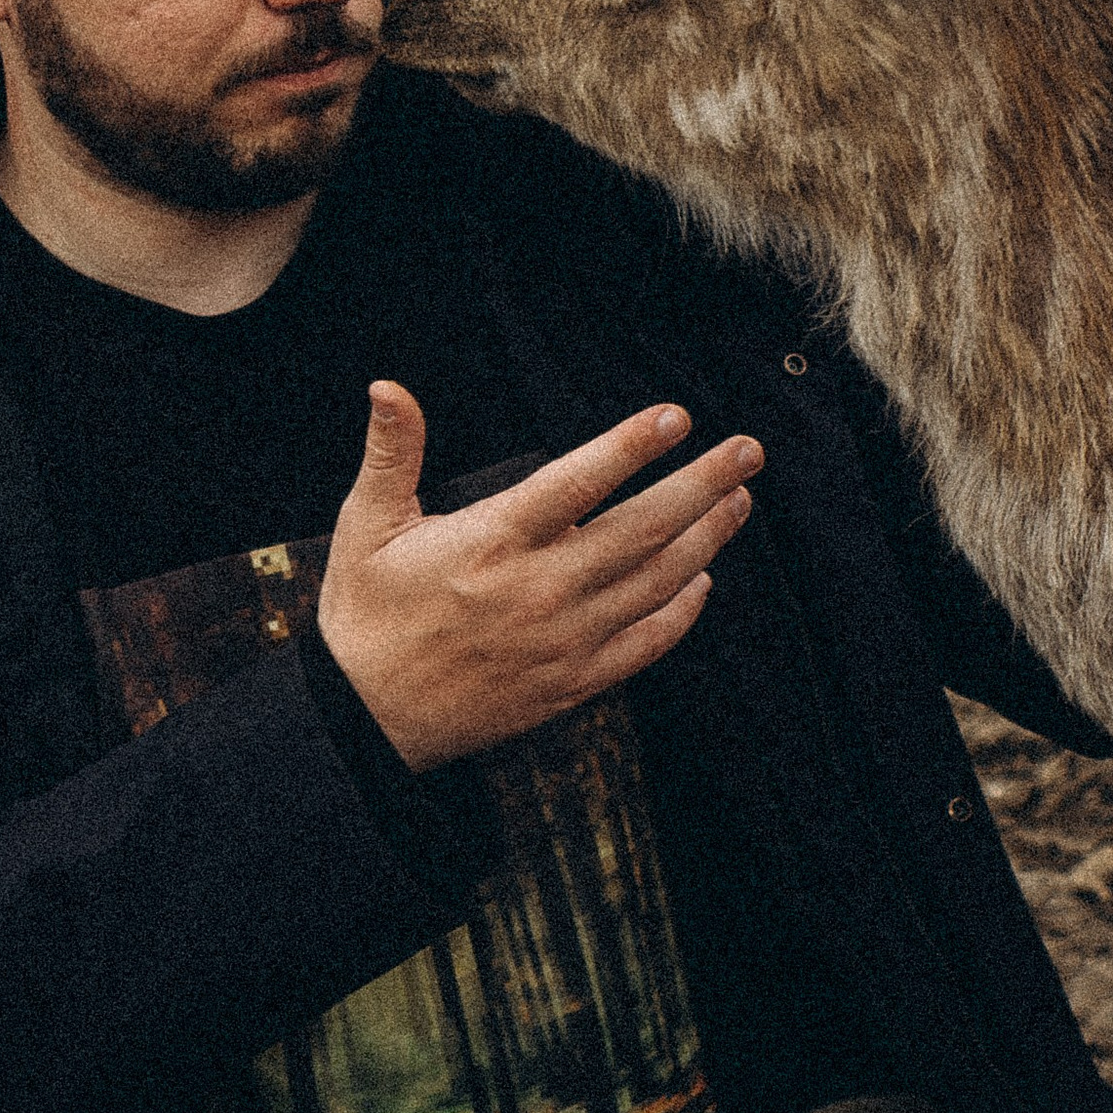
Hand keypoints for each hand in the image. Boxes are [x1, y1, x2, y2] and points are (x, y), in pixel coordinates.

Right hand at [318, 387, 762, 769]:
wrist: (364, 725)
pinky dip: (683, 611)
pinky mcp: (572, 683)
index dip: (631, 446)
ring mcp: (563, 641)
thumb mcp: (365, 527)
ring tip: (740, 500)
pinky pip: (645, 645)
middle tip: (749, 450)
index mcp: (492, 541)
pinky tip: (705, 580)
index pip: (577, 482)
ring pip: (656, 583)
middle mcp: (539, 589)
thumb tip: (387, 387)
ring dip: (707, 538)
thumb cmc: (364, 616)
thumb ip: (390, 454)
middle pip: (642, 529)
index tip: (678, 415)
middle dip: (703, 484)